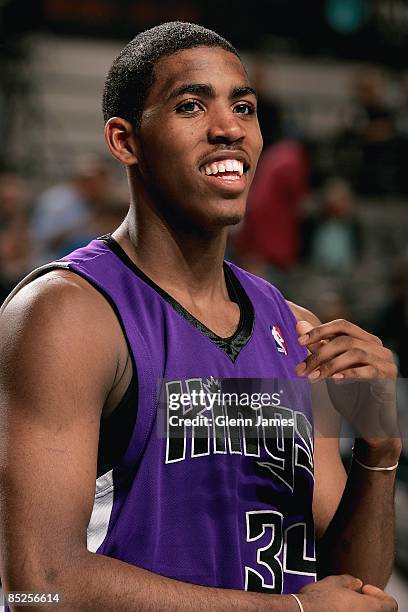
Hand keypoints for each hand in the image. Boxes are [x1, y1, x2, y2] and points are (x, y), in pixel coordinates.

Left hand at [295, 319, 400, 449]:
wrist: (369, 421)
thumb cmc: (350, 392)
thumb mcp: (329, 368)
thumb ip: (317, 347)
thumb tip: (299, 325)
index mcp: (364, 339)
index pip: (342, 325)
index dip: (320, 330)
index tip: (299, 342)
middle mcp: (377, 346)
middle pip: (345, 340)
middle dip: (319, 354)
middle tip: (301, 369)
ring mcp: (385, 361)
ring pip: (354, 353)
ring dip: (329, 365)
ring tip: (312, 378)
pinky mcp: (388, 377)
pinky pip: (368, 370)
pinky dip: (349, 373)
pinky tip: (334, 379)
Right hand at [297, 574, 397, 610]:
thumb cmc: (319, 600)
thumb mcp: (334, 582)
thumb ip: (349, 582)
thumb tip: (356, 583)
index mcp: (369, 608)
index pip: (390, 604)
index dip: (379, 594)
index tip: (364, 588)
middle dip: (369, 602)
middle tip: (355, 595)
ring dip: (360, 609)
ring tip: (344, 604)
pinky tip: (336, 610)